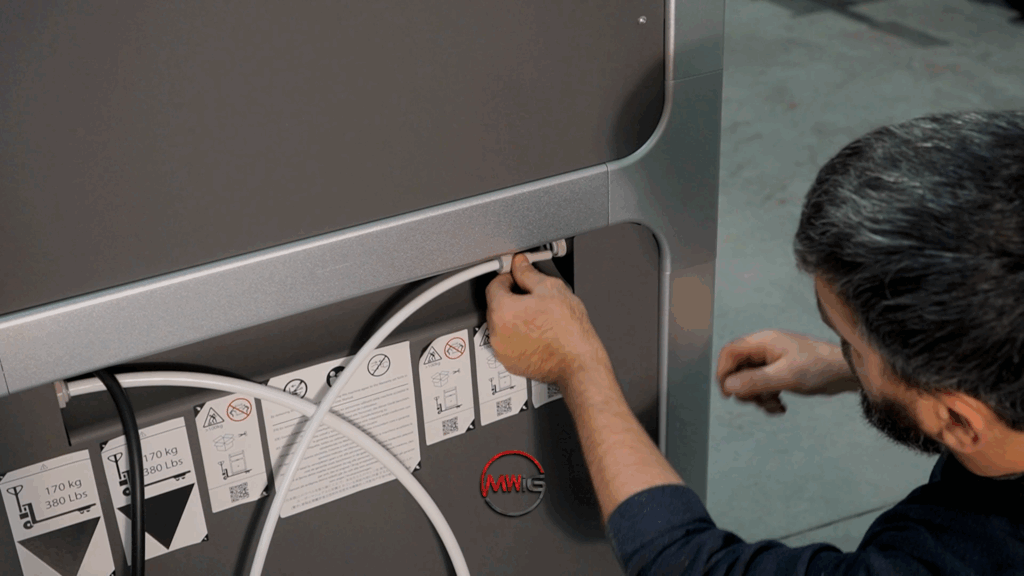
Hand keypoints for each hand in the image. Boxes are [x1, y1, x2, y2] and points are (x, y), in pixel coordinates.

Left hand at [485, 254, 612, 390]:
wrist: (579, 362)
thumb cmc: (569, 331)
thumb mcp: (552, 289)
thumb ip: (529, 273)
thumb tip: (520, 264)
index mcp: (503, 311)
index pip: (493, 285)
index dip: (508, 278)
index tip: (519, 279)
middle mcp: (496, 333)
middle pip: (495, 306)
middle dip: (512, 299)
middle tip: (534, 300)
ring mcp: (502, 351)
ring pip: (501, 326)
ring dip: (513, 319)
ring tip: (538, 319)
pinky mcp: (510, 363)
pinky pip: (507, 343)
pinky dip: (517, 337)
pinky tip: (537, 334)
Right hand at [716, 329, 858, 414]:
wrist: (848, 373)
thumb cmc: (820, 368)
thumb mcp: (786, 377)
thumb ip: (755, 382)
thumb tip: (728, 387)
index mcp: (762, 342)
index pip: (730, 353)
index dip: (724, 372)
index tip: (728, 394)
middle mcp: (764, 349)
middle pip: (737, 369)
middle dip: (745, 390)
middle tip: (758, 401)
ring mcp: (772, 361)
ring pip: (749, 381)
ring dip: (758, 398)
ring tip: (775, 405)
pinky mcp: (780, 373)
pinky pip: (763, 387)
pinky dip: (768, 399)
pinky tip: (781, 407)